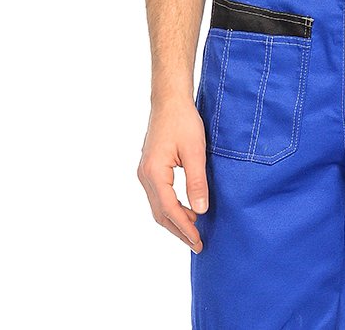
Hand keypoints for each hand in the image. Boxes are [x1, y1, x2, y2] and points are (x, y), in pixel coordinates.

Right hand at [137, 96, 209, 252]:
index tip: (198, 241)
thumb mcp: (195, 150)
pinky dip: (171, 208)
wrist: (169, 100)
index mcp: (154, 173)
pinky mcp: (149, 168)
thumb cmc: (183, 121)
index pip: (169, 210)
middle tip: (197, 244)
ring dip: (174, 221)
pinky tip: (186, 210)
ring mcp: (145, 172)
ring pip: (158, 206)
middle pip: (160, 213)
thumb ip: (197, 181)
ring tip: (194, 231)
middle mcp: (144, 175)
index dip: (184, 228)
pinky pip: (158, 196)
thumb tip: (200, 211)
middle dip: (179, 231)